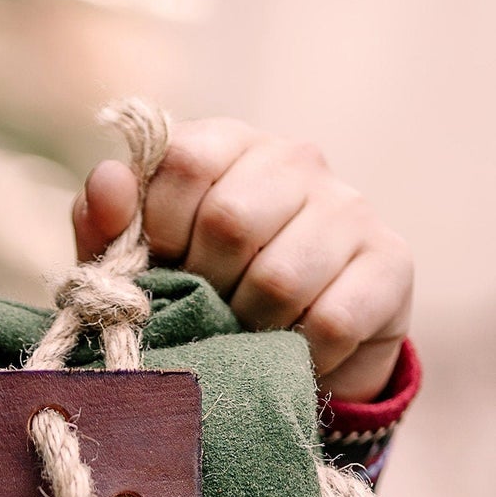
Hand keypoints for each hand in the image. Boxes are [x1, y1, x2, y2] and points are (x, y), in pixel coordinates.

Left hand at [73, 118, 412, 402]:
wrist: (278, 350)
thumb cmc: (188, 290)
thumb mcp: (131, 261)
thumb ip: (105, 223)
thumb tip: (108, 181)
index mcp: (226, 145)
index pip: (187, 160)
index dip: (160, 227)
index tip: (159, 263)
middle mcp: (295, 160)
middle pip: (232, 220)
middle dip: (203, 283)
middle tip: (203, 306)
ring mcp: (350, 207)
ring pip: (281, 278)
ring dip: (247, 324)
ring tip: (242, 331)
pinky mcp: (391, 262)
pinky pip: (332, 320)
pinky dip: (297, 351)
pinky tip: (288, 349)